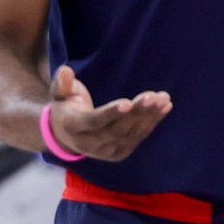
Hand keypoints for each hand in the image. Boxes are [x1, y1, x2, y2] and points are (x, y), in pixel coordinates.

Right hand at [47, 63, 172, 162]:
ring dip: (149, 117)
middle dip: (137, 112)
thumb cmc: (65, 107)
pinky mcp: (119, 153)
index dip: (111, 113)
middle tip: (153, 97)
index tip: (127, 102)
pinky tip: (165, 107)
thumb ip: (61, 83)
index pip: (94, 122)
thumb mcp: (59, 94)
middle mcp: (91, 144)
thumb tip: (66, 71)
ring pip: (131, 135)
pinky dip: (152, 122)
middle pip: (117, 129)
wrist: (67, 136)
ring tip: (163, 99)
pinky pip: (138, 138)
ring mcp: (106, 151)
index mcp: (74, 127)